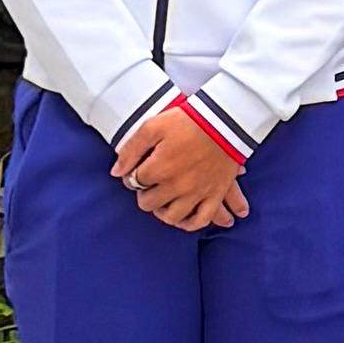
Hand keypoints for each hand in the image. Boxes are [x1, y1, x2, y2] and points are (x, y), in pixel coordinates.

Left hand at [113, 104, 249, 231]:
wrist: (226, 119)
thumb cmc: (189, 119)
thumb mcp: (153, 126)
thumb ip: (131, 149)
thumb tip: (117, 172)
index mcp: (159, 168)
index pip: (134, 182)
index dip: (132, 176)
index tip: (137, 170)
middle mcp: (177, 185)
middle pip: (149, 203)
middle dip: (145, 194)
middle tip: (149, 185)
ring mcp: (197, 192)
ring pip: (172, 217)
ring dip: (163, 212)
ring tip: (162, 202)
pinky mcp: (215, 193)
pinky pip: (202, 219)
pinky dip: (191, 223)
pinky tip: (184, 219)